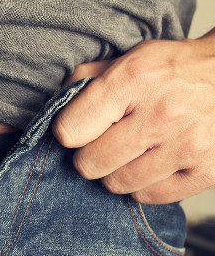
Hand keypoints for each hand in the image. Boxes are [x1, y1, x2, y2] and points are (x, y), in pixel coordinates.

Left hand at [52, 31, 214, 203]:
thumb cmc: (176, 70)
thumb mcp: (131, 58)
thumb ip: (88, 77)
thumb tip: (55, 101)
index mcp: (133, 80)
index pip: (70, 131)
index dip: (69, 132)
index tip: (80, 128)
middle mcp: (160, 114)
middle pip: (89, 164)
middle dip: (90, 155)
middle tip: (105, 142)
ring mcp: (186, 146)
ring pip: (117, 184)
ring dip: (116, 172)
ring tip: (131, 152)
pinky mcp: (206, 171)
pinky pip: (149, 197)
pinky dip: (144, 185)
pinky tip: (153, 163)